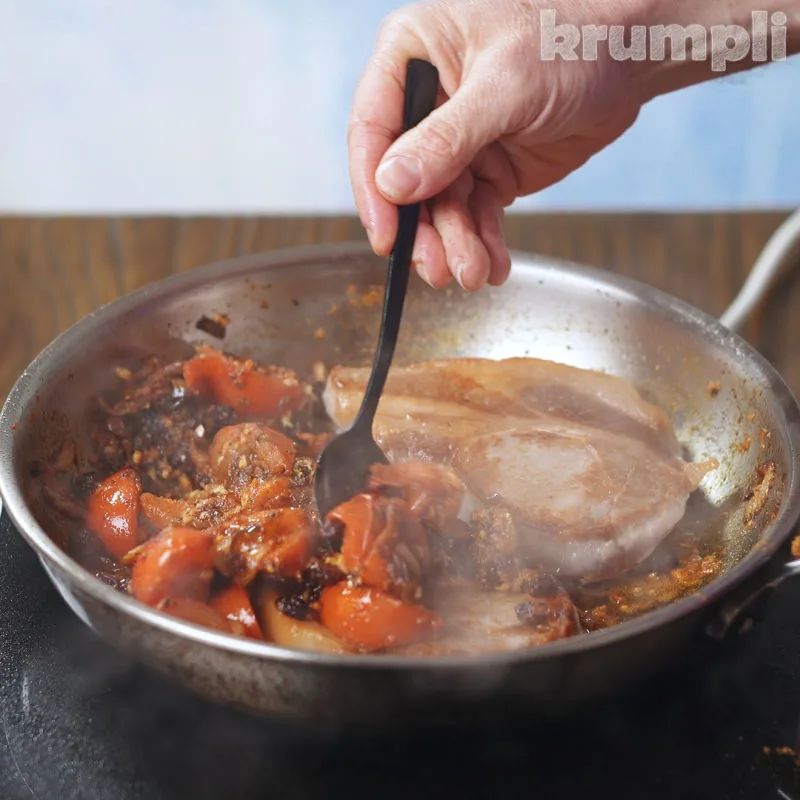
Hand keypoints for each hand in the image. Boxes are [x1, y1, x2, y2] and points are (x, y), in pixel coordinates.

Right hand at [347, 0, 645, 290]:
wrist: (631, 55)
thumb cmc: (570, 38)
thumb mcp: (505, 85)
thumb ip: (446, 138)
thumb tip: (392, 184)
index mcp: (410, 57)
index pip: (372, 130)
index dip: (373, 190)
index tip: (387, 237)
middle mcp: (426, 103)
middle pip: (404, 181)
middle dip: (424, 230)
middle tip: (437, 269)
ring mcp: (456, 142)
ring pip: (441, 207)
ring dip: (456, 245)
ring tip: (473, 273)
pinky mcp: (487, 171)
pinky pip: (475, 216)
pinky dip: (483, 244)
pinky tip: (493, 266)